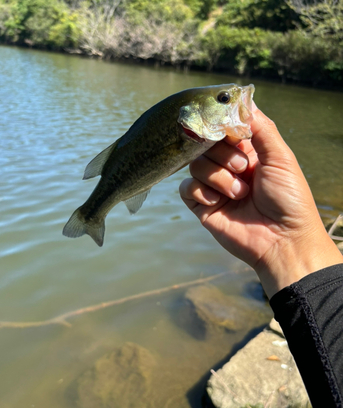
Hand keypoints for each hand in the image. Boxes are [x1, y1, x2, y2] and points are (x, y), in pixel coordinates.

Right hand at [179, 105, 342, 297]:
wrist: (282, 240)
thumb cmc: (288, 198)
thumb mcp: (280, 156)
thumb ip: (260, 127)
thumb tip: (242, 100)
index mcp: (248, 151)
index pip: (223, 127)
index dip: (221, 125)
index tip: (225, 128)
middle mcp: (228, 165)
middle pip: (205, 143)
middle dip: (224, 155)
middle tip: (244, 169)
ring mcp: (214, 185)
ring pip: (195, 164)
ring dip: (218, 178)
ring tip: (239, 193)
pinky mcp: (203, 205)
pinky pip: (186, 187)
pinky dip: (201, 192)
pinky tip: (218, 202)